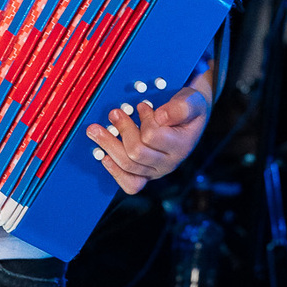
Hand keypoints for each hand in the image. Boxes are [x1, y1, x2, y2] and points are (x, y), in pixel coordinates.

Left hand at [86, 80, 210, 195]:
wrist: (189, 122)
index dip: (143, 120)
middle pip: (136, 152)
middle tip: (114, 113)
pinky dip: (115, 171)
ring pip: (128, 165)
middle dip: (122, 130)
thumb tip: (160, 117)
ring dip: (109, 145)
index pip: (152, 136)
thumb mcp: (191, 102)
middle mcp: (169, 163)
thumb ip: (180, 108)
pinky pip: (130, 184)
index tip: (141, 106)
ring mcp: (156, 171)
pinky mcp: (145, 175)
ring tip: (95, 130)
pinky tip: (104, 157)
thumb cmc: (187, 110)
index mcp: (181, 145)